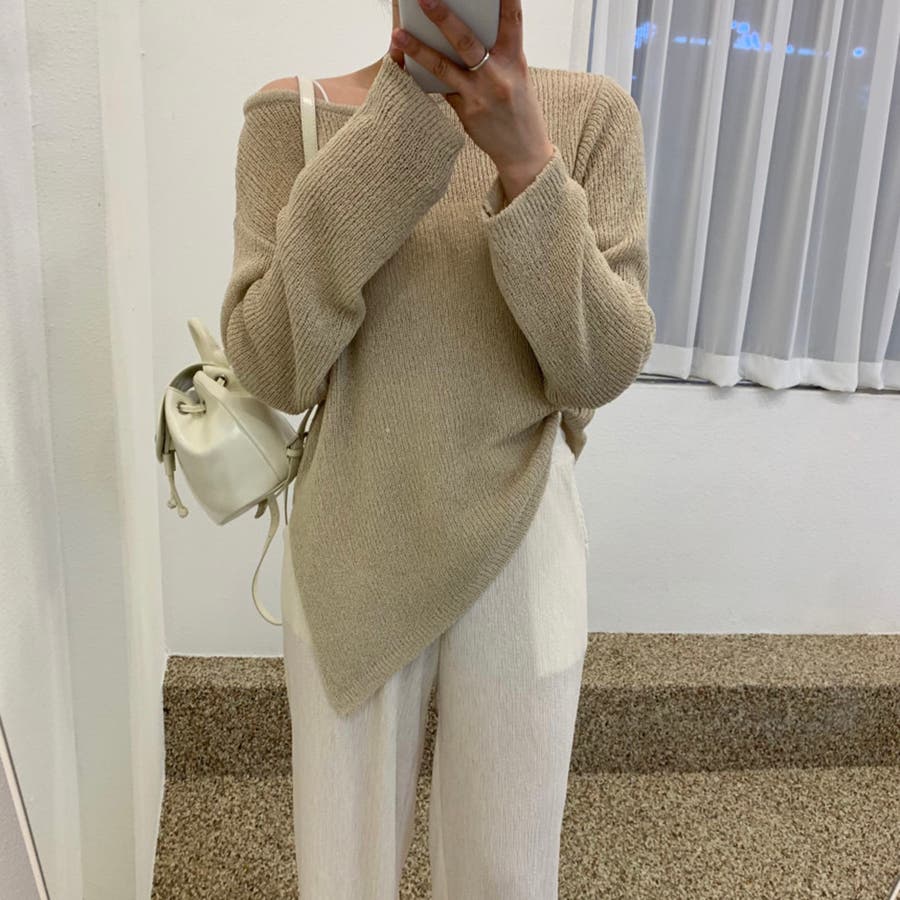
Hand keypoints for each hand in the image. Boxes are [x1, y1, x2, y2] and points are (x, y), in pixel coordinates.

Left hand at [390, 0, 554, 203]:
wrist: (524, 151)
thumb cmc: (519, 108)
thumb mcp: (517, 75)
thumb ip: (498, 53)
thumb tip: (463, 32)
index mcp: (516, 59)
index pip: (513, 19)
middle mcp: (498, 75)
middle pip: (467, 41)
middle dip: (444, 18)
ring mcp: (480, 95)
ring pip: (444, 67)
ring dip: (418, 49)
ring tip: (397, 35)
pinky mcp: (466, 112)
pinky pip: (441, 88)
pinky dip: (424, 76)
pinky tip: (404, 64)